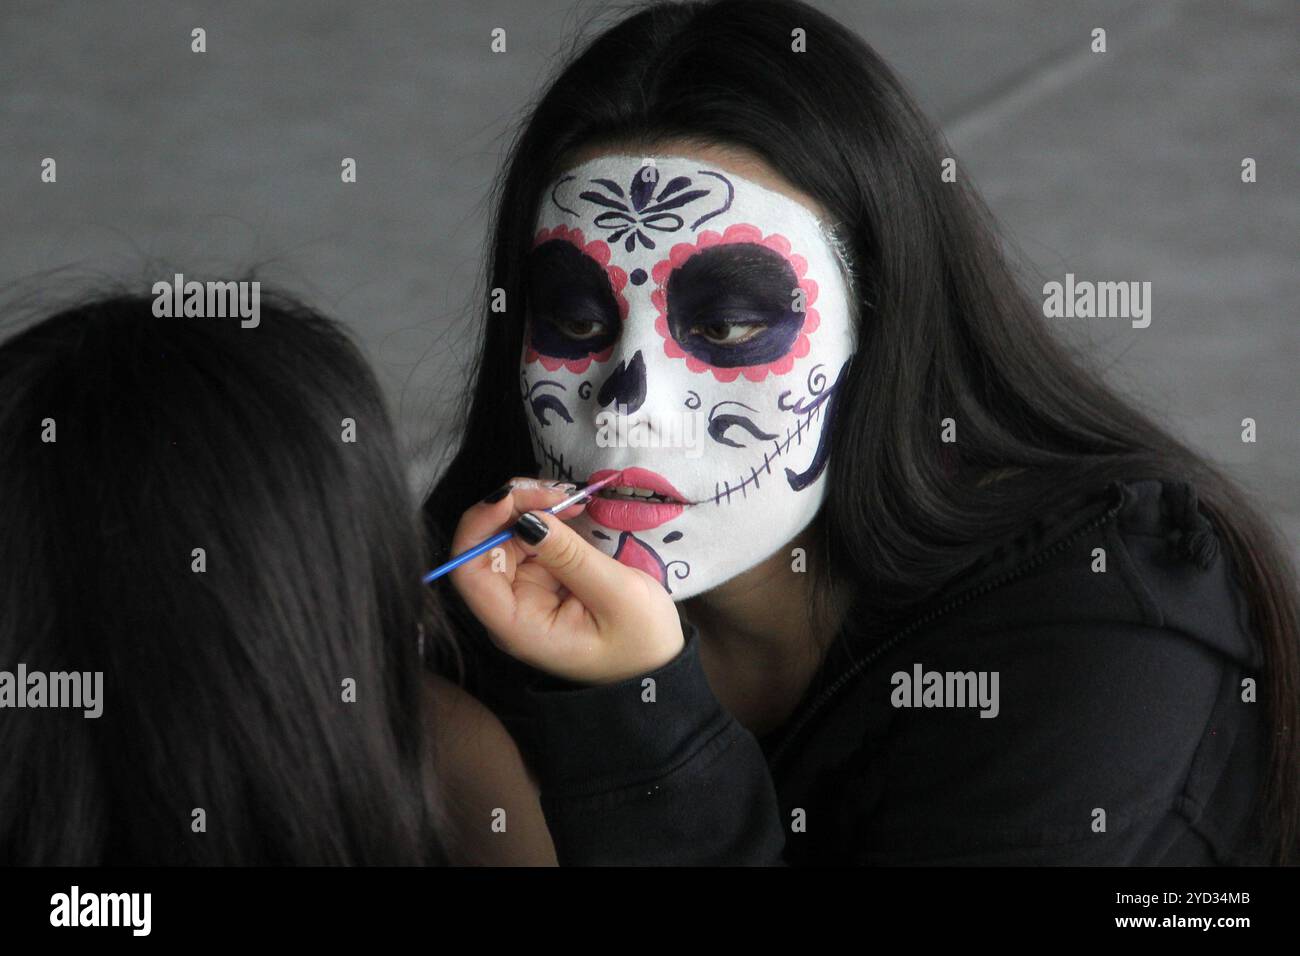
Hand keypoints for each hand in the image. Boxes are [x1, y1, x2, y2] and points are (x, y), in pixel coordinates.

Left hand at [447, 477, 684, 684]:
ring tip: (569, 497)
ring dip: (529, 507)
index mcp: (517, 624)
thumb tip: (528, 519)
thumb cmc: (641, 641)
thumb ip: (570, 556)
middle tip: (556, 491)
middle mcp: (510, 606)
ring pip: (505, 536)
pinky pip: (529, 539)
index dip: (479, 528)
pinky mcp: (541, 577)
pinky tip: (570, 507)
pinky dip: (544, 517)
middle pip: (484, 546)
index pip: (469, 573)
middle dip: (512, 508)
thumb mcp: (615, 594)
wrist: (658, 665)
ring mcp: (524, 590)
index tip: (510, 498)